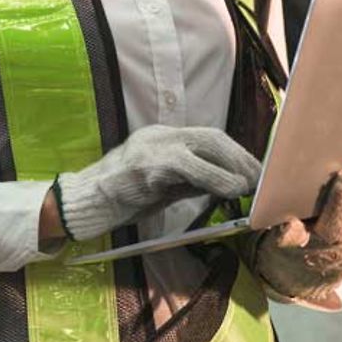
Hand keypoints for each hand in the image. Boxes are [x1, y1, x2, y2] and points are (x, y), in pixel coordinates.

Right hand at [55, 125, 259, 241]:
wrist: (81, 205)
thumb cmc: (120, 200)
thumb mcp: (160, 186)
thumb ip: (190, 181)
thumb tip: (227, 187)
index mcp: (163, 138)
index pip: (209, 137)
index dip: (236, 153)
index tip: (254, 172)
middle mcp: (159, 136)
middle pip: (211, 137)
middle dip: (240, 158)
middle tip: (259, 180)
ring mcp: (152, 148)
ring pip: (203, 148)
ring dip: (232, 167)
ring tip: (249, 187)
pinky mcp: (145, 167)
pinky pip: (186, 167)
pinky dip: (213, 177)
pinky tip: (229, 190)